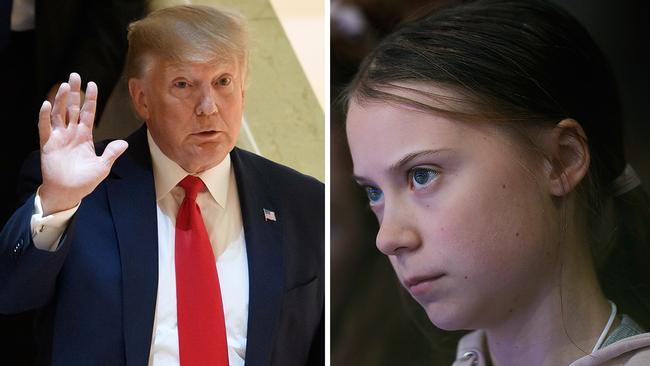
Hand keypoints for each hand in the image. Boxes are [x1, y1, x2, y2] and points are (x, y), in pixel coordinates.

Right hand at [38, 73, 127, 215]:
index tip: (93, 84)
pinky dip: (44, 116)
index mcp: (84, 136)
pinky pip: (45, 128)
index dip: (90, 99)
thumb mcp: (102, 166)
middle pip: (72, 108)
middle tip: (75, 75)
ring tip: (64, 85)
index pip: (88, 113)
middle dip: (74, 92)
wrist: (68, 193)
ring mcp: (59, 138)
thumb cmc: (85, 181)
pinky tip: (46, 104)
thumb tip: (124, 143)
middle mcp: (71, 133)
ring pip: (59, 114)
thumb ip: (112, 153)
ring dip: (60, 99)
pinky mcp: (48, 145)